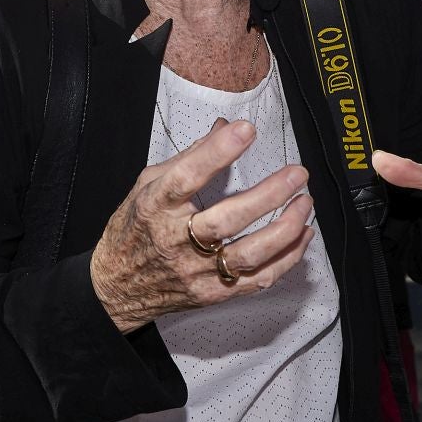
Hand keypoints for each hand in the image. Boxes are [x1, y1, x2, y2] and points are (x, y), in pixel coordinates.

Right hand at [90, 118, 313, 334]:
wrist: (116, 287)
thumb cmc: (134, 230)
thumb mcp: (147, 185)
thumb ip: (189, 157)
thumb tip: (224, 128)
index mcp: (156, 207)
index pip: (187, 177)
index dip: (217, 153)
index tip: (245, 131)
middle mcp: (175, 241)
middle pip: (226, 220)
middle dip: (267, 195)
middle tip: (296, 174)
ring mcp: (196, 271)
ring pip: (248, 254)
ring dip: (284, 229)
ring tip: (305, 202)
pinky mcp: (212, 293)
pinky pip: (257, 280)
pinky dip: (286, 258)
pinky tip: (301, 234)